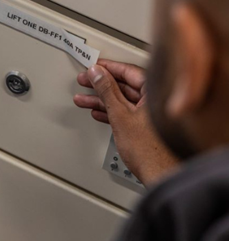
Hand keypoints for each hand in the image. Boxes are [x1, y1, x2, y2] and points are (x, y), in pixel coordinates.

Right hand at [74, 60, 178, 185]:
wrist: (159, 173)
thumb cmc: (150, 150)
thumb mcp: (121, 115)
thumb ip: (108, 92)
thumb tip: (97, 74)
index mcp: (157, 92)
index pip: (129, 71)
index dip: (108, 68)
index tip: (93, 67)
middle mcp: (157, 100)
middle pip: (125, 85)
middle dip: (101, 84)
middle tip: (84, 81)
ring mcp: (150, 113)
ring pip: (122, 100)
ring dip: (101, 99)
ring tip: (83, 98)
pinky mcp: (144, 126)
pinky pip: (124, 112)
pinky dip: (110, 111)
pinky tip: (97, 112)